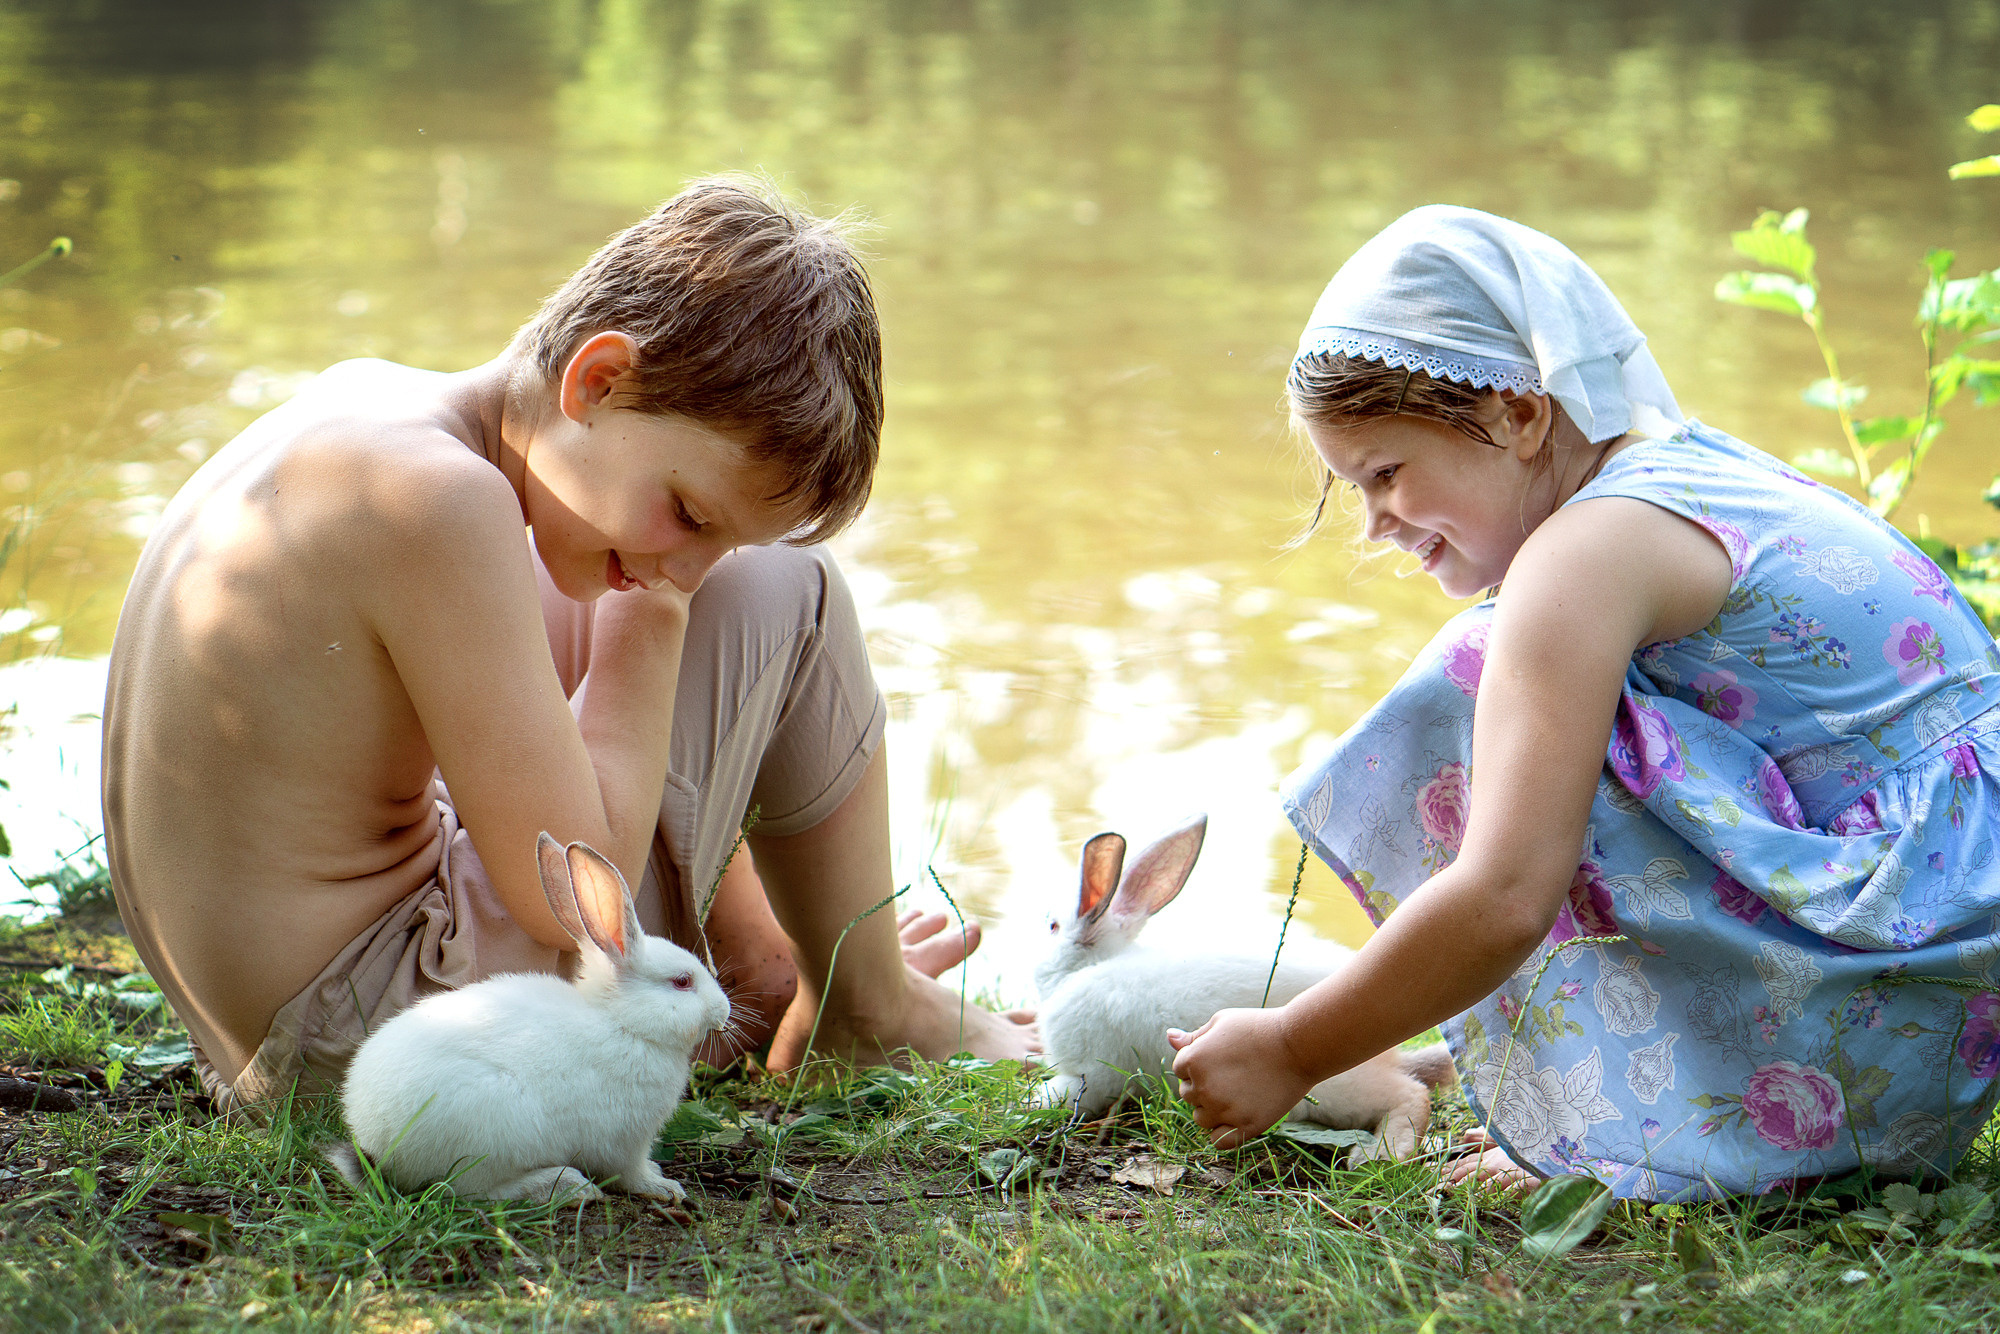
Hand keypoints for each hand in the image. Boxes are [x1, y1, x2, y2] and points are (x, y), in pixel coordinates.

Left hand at [1168, 1007, 1317, 1149]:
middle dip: (1203, 1086)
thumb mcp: (1222, 1022)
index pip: (1180, 1070)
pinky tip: (1234, 1118)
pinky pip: (1219, 1141)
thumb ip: (1193, 1036)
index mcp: (1193, 1061)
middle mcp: (1204, 1088)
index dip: (1198, 1062)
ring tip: (1236, 1093)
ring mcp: (1225, 1110)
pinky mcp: (1246, 1126)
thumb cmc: (1259, 1028)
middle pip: (1188, 1095)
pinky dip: (1221, 1133)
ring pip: (1201, 1119)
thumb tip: (1170, 1037)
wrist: (1299, 1045)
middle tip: (1231, 1074)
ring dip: (1211, 1109)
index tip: (1221, 1057)